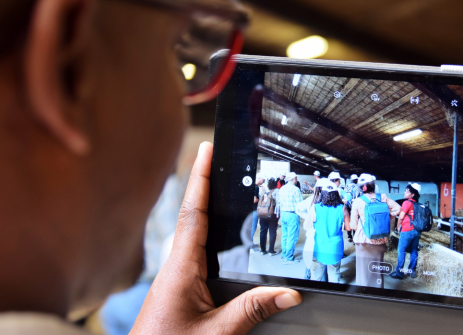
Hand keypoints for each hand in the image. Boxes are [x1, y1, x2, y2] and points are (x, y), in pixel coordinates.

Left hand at [131, 142, 301, 334]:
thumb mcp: (217, 334)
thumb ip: (252, 311)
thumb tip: (288, 293)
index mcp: (180, 269)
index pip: (193, 212)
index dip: (201, 177)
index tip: (208, 148)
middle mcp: (174, 268)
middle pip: (192, 215)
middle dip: (204, 182)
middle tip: (217, 154)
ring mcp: (174, 279)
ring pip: (192, 233)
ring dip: (204, 206)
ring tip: (220, 183)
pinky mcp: (177, 291)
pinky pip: (194, 252)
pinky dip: (206, 233)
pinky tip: (216, 235)